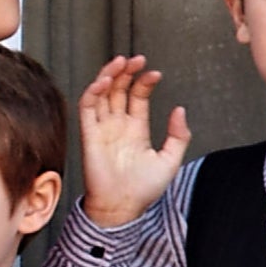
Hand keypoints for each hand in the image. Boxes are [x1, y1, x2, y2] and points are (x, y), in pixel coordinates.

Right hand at [75, 55, 191, 227]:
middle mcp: (117, 126)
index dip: (144, 82)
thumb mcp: (171, 160)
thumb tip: (179, 110)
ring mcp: (102, 129)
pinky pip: (86, 108)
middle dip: (127, 72)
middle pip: (119, 90)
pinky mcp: (88, 135)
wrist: (122, 207)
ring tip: (121, 62)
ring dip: (109, 75)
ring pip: (101, 93)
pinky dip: (92, 91)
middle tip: (136, 59)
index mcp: (136, 129)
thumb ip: (178, 135)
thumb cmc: (144, 189)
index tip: (155, 73)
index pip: (137, 96)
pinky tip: (104, 81)